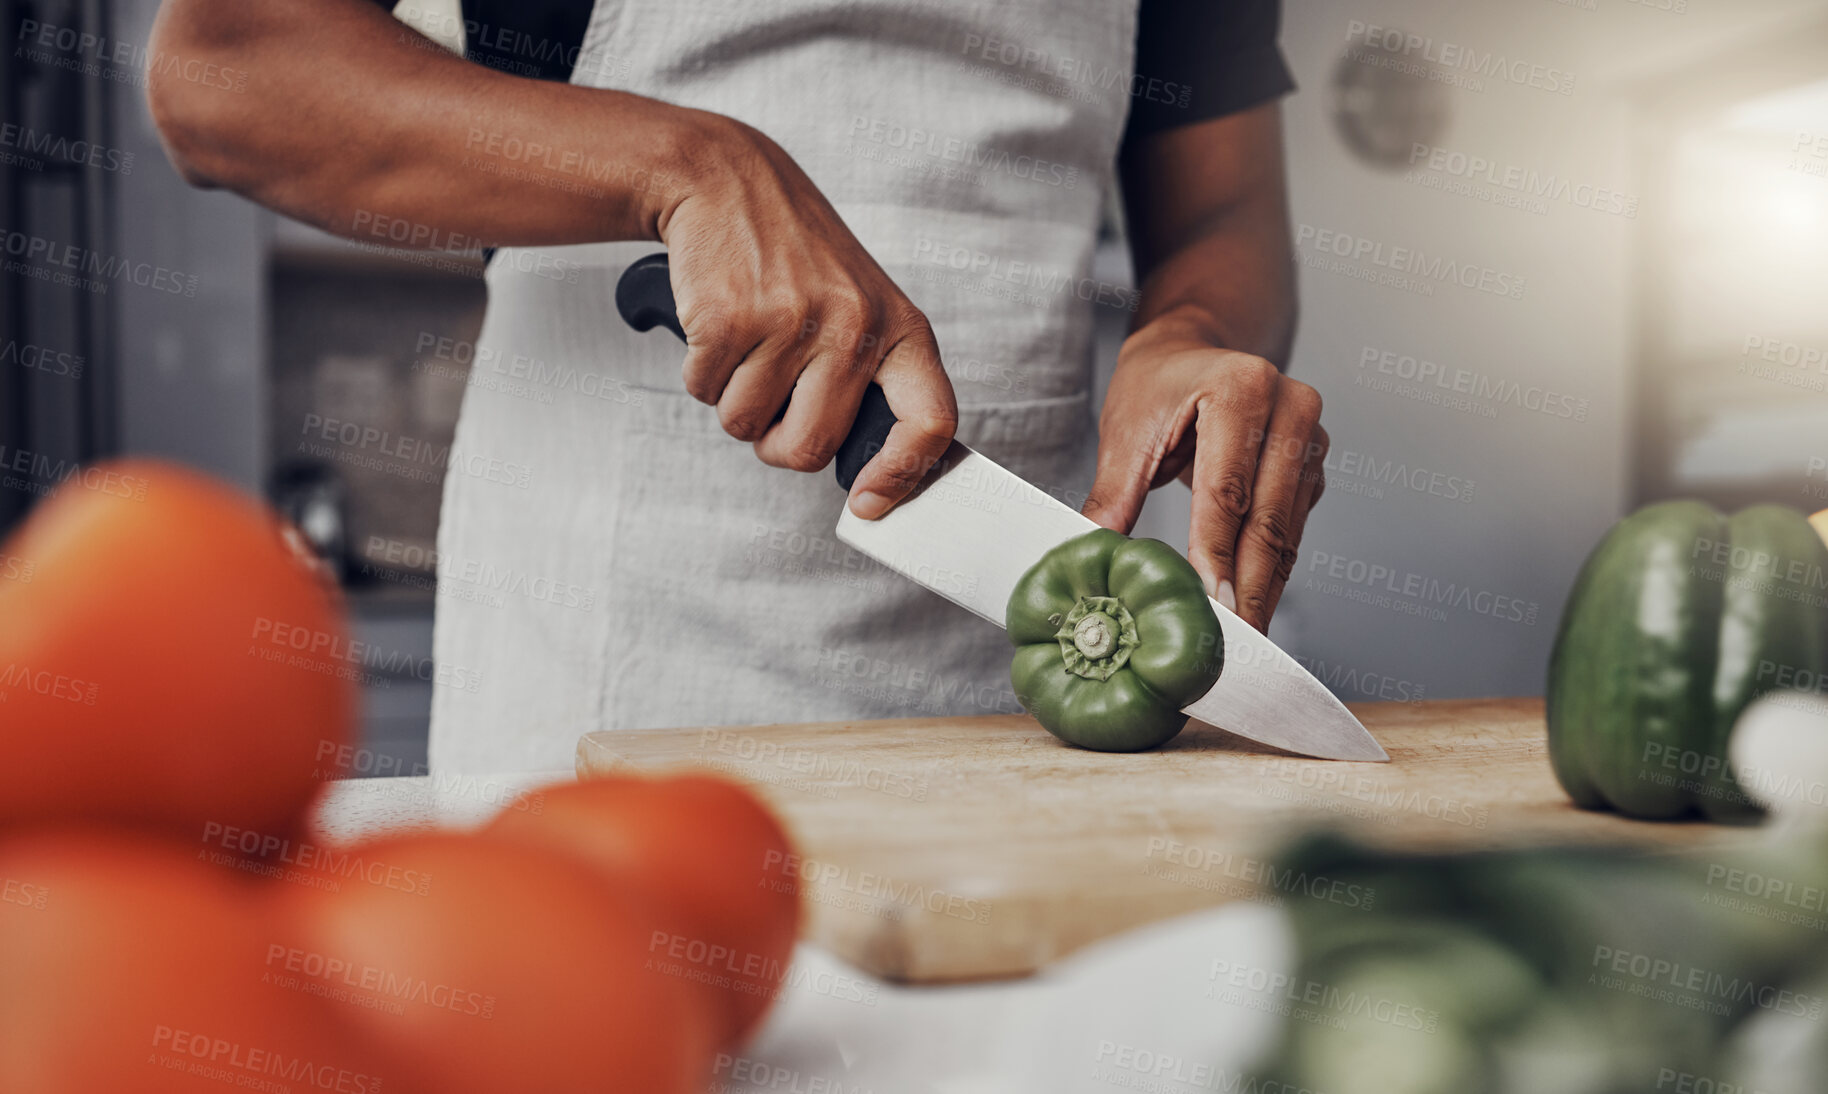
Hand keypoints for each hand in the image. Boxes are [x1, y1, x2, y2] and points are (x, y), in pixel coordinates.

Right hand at [658, 115, 957, 517]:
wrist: (727, 180)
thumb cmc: (795, 255)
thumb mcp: (861, 303)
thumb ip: (871, 377)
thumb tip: (868, 470)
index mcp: (898, 327)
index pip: (929, 420)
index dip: (902, 475)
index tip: (869, 502)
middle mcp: (853, 325)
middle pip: (809, 447)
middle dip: (777, 442)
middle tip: (770, 403)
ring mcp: (791, 321)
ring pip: (746, 426)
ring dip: (734, 402)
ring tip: (746, 344)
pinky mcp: (730, 318)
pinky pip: (706, 392)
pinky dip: (702, 373)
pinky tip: (719, 325)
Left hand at [1082, 326, 1326, 631]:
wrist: (1193, 350)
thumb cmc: (1157, 384)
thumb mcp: (1125, 430)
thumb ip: (1113, 495)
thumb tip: (1091, 552)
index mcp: (1241, 388)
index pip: (1227, 489)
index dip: (1216, 553)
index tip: (1209, 605)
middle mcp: (1290, 407)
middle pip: (1267, 517)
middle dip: (1247, 587)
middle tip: (1233, 642)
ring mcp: (1310, 437)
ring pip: (1287, 531)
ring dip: (1264, 588)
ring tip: (1243, 637)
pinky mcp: (1313, 465)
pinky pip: (1293, 528)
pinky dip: (1272, 570)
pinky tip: (1252, 605)